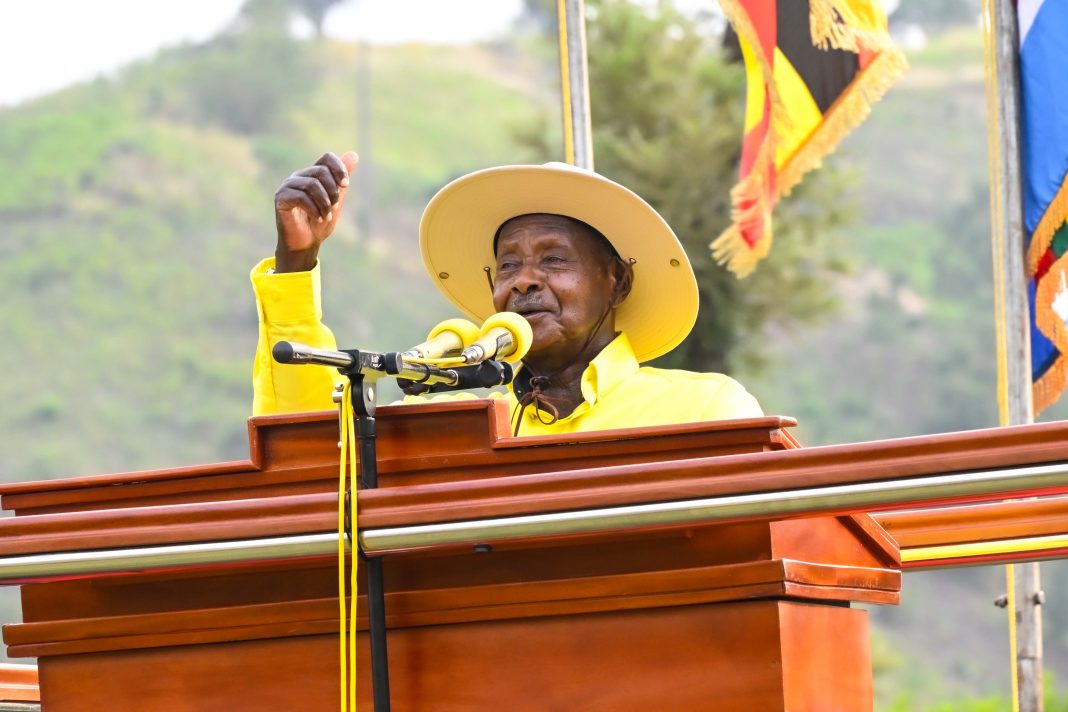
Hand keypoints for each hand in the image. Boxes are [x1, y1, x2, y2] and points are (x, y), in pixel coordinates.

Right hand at [274, 151, 358, 271]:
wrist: (305, 243)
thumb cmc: (320, 222)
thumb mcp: (336, 199)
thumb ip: (342, 178)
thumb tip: (354, 154)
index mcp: (312, 174)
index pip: (327, 158)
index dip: (339, 168)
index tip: (345, 185)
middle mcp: (298, 176)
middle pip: (321, 171)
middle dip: (333, 191)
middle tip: (335, 207)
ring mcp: (287, 186)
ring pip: (312, 184)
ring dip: (324, 203)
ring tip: (326, 216)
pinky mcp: (281, 198)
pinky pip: (301, 197)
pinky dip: (314, 209)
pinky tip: (318, 218)